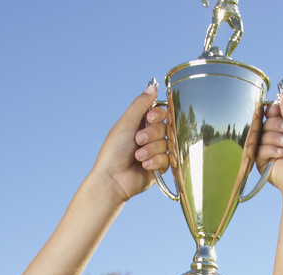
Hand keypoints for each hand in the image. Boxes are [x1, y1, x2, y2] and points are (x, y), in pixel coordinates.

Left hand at [92, 86, 166, 202]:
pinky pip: (168, 159)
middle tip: (137, 141)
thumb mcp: (126, 123)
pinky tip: (144, 166)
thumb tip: (152, 86)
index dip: (158, 115)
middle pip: (165, 127)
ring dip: (152, 150)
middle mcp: (149, 136)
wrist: (113, 179)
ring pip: (167, 144)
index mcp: (140, 123)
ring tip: (138, 157)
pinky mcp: (160, 166)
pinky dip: (155, 162)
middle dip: (152, 135)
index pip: (160, 112)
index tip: (149, 119)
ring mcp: (155, 151)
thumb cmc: (114, 151)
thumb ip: (140, 105)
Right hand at [256, 93, 282, 199]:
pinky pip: (258, 148)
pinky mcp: (263, 163)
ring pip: (261, 133)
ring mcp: (270, 151)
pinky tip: (282, 155)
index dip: (273, 110)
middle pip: (266, 121)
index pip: (274, 113)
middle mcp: (279, 139)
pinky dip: (271, 149)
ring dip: (276, 137)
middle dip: (277, 123)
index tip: (277, 110)